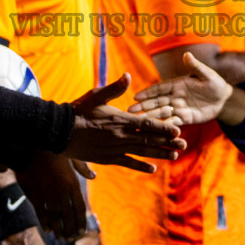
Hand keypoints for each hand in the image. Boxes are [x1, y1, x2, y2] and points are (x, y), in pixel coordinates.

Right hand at [16, 151, 87, 239]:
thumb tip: (94, 176)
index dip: (81, 222)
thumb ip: (83, 168)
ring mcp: (48, 196)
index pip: (80, 209)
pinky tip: (48, 230)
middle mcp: (62, 193)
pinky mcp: (34, 197)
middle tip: (71, 239)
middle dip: (71, 230)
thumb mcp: (72, 156)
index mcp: (73, 184)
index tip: (82, 231)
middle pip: (69, 217)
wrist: (31, 147)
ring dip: (58, 230)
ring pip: (55, 219)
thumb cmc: (53, 150)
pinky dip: (45, 224)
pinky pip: (41, 215)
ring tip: (60, 238)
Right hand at [64, 76, 184, 171]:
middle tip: (184, 145)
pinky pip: (128, 163)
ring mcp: (115, 148)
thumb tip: (128, 76)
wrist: (61, 131)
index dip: (164, 128)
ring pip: (142, 152)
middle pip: (149, 140)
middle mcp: (121, 135)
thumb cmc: (78, 111)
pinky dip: (141, 166)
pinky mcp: (108, 158)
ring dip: (159, 154)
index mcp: (120, 119)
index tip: (177, 130)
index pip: (147, 124)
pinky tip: (153, 168)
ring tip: (174, 156)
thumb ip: (114, 88)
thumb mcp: (96, 95)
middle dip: (168, 142)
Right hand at [128, 53, 232, 125]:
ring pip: (162, 113)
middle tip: (129, 110)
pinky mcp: (185, 118)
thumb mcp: (207, 75)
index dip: (148, 92)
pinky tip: (155, 132)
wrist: (224, 99)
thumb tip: (187, 54)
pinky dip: (165, 127)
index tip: (136, 96)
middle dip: (143, 106)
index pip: (160, 88)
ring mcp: (178, 108)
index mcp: (177, 84)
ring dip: (150, 117)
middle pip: (156, 102)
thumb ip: (196, 67)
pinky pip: (173, 123)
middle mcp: (175, 96)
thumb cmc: (215, 83)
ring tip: (137, 122)